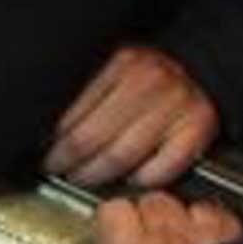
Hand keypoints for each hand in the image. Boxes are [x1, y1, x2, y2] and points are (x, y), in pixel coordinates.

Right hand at [33, 190, 242, 243]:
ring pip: (198, 207)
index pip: (112, 214)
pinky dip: (230, 234)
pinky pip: (237, 225)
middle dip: (150, 216)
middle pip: (155, 202)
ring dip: (192, 220)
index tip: (107, 235)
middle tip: (145, 238)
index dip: (110, 221)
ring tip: (189, 241)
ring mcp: (218, 243)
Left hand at [44, 44, 220, 189]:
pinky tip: (127, 177)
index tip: (40, 151)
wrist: (202, 64)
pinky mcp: (198, 128)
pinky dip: (139, 180)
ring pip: (119, 158)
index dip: (50, 140)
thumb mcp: (111, 65)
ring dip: (94, 175)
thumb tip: (42, 127)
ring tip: (82, 175)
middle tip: (55, 167)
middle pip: (90, 139)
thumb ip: (83, 90)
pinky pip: (160, 170)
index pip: (71, 114)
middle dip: (65, 162)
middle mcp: (150, 82)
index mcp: (122, 63)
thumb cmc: (148, 73)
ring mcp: (176, 106)